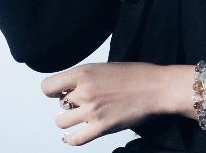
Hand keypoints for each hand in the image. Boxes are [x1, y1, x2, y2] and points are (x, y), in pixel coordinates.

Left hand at [41, 62, 176, 145]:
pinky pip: (75, 139)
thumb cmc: (137, 75)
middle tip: (81, 103)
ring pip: (62, 122)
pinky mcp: (101, 127)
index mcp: (84, 72)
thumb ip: (86, 78)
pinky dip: (71, 139)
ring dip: (69, 120)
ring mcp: (92, 111)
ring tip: (80, 117)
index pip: (48, 86)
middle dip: (68, 104)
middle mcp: (84, 91)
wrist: (157, 88)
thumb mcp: (105, 68)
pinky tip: (73, 135)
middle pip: (59, 104)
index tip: (60, 92)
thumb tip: (71, 89)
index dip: (53, 90)